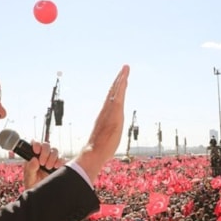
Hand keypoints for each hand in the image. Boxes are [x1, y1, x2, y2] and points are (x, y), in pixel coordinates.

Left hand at [23, 141, 64, 187]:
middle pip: (46, 145)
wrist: (43, 196)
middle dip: (45, 152)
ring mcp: (52, 160)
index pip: (35, 144)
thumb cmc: (33, 186)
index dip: (36, 144)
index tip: (36, 150)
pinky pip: (62, 159)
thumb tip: (34, 160)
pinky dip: (60, 161)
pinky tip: (56, 167)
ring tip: (48, 167)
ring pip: (55, 150)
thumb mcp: (29, 178)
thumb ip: (30, 169)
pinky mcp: (60, 165)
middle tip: (42, 162)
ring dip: (52, 157)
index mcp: (34, 157)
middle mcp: (43, 156)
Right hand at [71, 65, 129, 181]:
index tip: (119, 81)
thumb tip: (99, 145)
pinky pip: (119, 95)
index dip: (115, 90)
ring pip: (116, 90)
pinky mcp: (115, 112)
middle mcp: (106, 110)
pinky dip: (122, 85)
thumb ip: (104, 138)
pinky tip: (125, 77)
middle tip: (124, 69)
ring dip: (121, 78)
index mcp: (104, 116)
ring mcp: (110, 110)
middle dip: (118, 79)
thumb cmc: (98, 150)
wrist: (94, 152)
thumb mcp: (103, 141)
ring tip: (126, 68)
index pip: (110, 99)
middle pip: (113, 91)